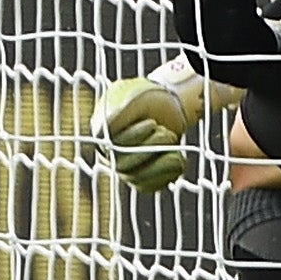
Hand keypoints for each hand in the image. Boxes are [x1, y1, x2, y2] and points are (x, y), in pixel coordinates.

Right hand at [92, 56, 205, 192]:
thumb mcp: (136, 93)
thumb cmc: (149, 97)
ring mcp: (123, 169)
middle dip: (150, 147)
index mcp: (101, 130)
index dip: (133, 135)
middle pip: (122, 162)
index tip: (153, 123)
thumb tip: (108, 127)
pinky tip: (178, 158)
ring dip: (160, 162)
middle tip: (167, 132)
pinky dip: (166, 174)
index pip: (109, 141)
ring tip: (172, 143)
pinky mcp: (140, 181)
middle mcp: (108, 153)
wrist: (166, 108)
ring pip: (136, 177)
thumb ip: (123, 108)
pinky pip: (149, 186)